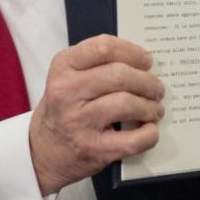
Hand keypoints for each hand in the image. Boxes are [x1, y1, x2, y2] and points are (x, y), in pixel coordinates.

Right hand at [30, 34, 164, 194]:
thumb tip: (144, 62)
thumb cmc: (64, 108)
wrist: (42, 150)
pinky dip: (148, 134)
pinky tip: (150, 130)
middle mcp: (67, 92)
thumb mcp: (68, 77)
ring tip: (155, 109)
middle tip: (157, 89)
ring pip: (127, 104)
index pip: (103, 48)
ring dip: (150, 106)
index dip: (132, 52)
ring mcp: (79, 122)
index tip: (147, 60)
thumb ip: (98, 64)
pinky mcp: (92, 149)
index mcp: (63, 67)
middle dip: (148, 81)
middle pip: (120, 75)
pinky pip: (131, 140)